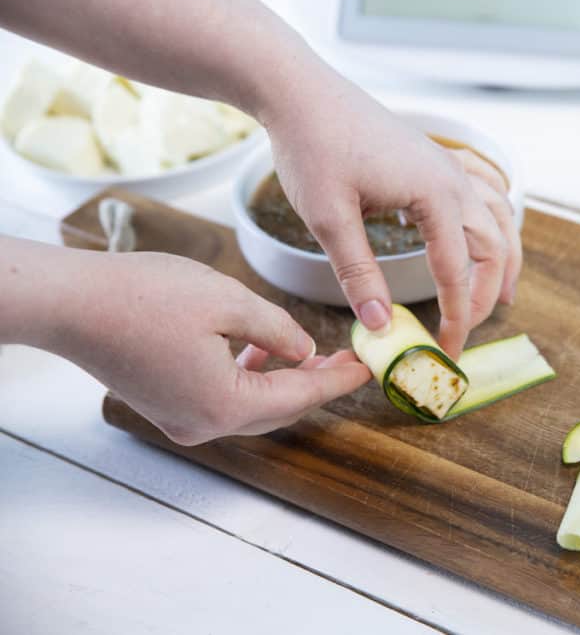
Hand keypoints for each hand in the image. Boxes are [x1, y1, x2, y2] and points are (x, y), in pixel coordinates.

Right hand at [45, 249, 370, 444]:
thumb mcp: (229, 301)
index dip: (338, 381)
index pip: (301, 398)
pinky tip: (259, 352)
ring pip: (251, 407)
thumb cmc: (144, 296)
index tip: (368, 367)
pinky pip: (223, 401)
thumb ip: (277, 329)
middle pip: (278, 411)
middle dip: (316, 384)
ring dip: (283, 382)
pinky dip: (250, 380)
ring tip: (312, 354)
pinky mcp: (164, 405)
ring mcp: (179, 420)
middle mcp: (202, 425)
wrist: (70, 303)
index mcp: (223, 405)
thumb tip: (303, 350)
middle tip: (348, 360)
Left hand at [262, 69, 520, 356]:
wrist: (301, 91)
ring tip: (502, 294)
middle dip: (485, 293)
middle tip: (466, 331)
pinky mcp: (433, 158)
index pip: (456, 271)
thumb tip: (381, 325)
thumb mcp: (328, 218)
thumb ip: (358, 273)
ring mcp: (447, 164)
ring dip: (503, 258)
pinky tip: (482, 236)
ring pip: (497, 217)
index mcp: (434, 195)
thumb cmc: (312, 147)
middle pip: (492, 245)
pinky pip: (483, 193)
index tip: (448, 350)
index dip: (456, 316)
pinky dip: (493, 222)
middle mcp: (452, 178)